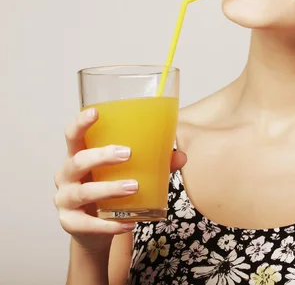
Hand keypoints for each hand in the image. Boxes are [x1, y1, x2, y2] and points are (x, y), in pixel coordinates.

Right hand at [53, 108, 186, 252]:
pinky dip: (109, 224)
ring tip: (134, 187)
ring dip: (109, 189)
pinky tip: (128, 223)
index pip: (73, 136)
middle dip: (102, 156)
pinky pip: (88, 224)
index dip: (80, 123)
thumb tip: (181, 156)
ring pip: (83, 192)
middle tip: (128, 154)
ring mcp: (65, 200)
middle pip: (77, 161)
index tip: (95, 112)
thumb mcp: (125, 172)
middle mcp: (66, 175)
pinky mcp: (70, 223)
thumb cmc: (108, 188)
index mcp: (78, 155)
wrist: (93, 229)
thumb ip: (152, 162)